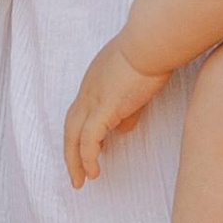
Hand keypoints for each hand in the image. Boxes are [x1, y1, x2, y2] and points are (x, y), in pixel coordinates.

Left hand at [67, 35, 167, 186]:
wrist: (151, 41)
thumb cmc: (151, 54)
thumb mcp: (137, 82)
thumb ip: (129, 106)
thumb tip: (123, 127)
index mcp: (95, 81)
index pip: (82, 111)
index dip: (81, 132)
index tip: (90, 151)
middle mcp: (88, 90)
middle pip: (70, 126)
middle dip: (71, 152)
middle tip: (75, 173)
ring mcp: (93, 99)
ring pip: (74, 135)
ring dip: (75, 160)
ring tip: (81, 181)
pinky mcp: (104, 108)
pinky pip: (89, 139)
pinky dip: (87, 157)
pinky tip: (92, 171)